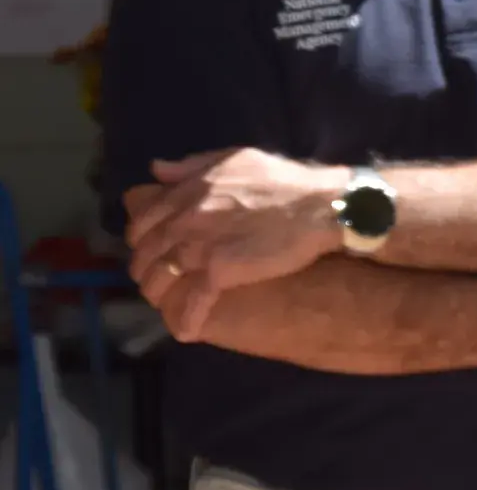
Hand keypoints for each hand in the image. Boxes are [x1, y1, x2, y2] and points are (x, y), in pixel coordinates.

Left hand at [125, 149, 344, 339]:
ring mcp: (198, 247)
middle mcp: (184, 219)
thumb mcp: (235, 158)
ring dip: (160, 298)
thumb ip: (192, 165)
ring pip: (160, 280)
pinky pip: (190, 303)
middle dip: (147, 273)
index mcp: (186, 193)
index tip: (153, 252)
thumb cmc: (286, 181)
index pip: (141, 223)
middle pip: (146, 255)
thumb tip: (157, 171)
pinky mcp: (218, 272)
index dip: (141, 242)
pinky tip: (188, 331)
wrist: (322, 205)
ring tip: (170, 309)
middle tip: (160, 284)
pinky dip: (185, 319)